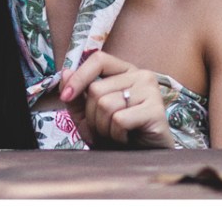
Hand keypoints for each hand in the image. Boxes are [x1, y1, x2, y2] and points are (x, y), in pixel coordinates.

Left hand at [58, 50, 173, 148]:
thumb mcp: (88, 116)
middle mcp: (141, 76)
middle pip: (97, 88)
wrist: (139, 161)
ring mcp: (151, 91)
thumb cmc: (116, 136)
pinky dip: (116, 135)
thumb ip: (76, 96)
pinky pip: (119, 120)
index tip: (65, 96)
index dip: (78, 77)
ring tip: (115, 134)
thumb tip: (65, 73)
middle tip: (104, 129)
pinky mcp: (156, 111)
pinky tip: (127, 138)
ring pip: (106, 104)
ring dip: (103, 128)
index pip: (98, 60)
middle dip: (92, 116)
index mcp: (125, 71)